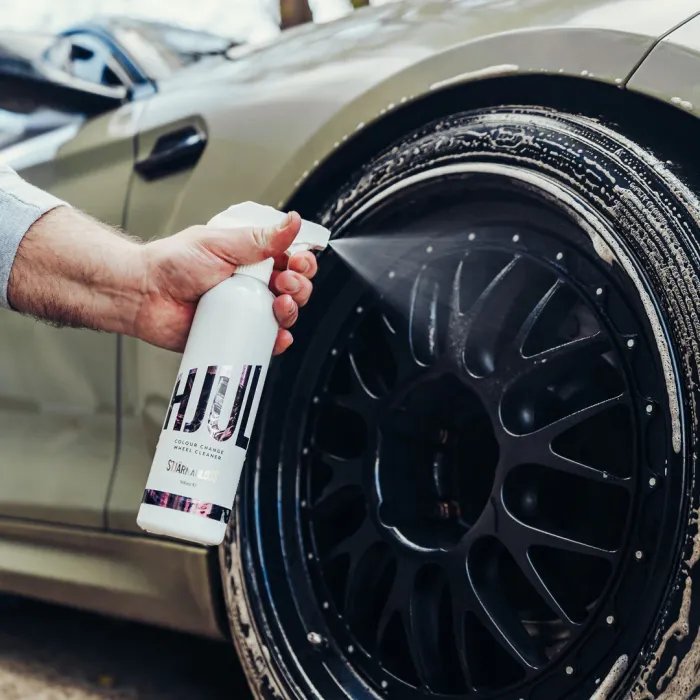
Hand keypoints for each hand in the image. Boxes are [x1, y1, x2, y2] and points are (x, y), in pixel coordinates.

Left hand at [135, 211, 316, 353]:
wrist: (143, 295)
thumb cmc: (172, 264)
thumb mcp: (220, 243)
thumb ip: (259, 237)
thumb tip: (291, 221)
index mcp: (251, 257)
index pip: (291, 259)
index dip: (302, 262)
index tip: (298, 263)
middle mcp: (252, 284)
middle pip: (295, 288)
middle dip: (299, 286)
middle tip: (285, 283)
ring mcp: (245, 310)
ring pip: (284, 315)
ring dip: (291, 311)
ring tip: (278, 306)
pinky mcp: (236, 334)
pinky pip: (265, 341)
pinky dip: (277, 341)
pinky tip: (277, 336)